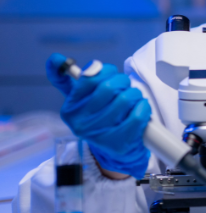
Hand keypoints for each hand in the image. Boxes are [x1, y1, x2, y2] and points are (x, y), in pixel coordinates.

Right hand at [46, 53, 151, 177]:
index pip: (89, 78)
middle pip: (108, 87)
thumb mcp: (80, 101)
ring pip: (125, 99)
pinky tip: (141, 109)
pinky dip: (143, 107)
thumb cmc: (98, 120)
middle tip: (125, 86)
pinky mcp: (119, 143)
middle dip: (123, 81)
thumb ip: (66, 80)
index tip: (111, 73)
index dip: (105, 70)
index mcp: (70, 109)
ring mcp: (100, 135)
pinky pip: (138, 115)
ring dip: (135, 94)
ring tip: (134, 99)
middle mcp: (81, 123)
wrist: (112, 153)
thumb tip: (55, 59)